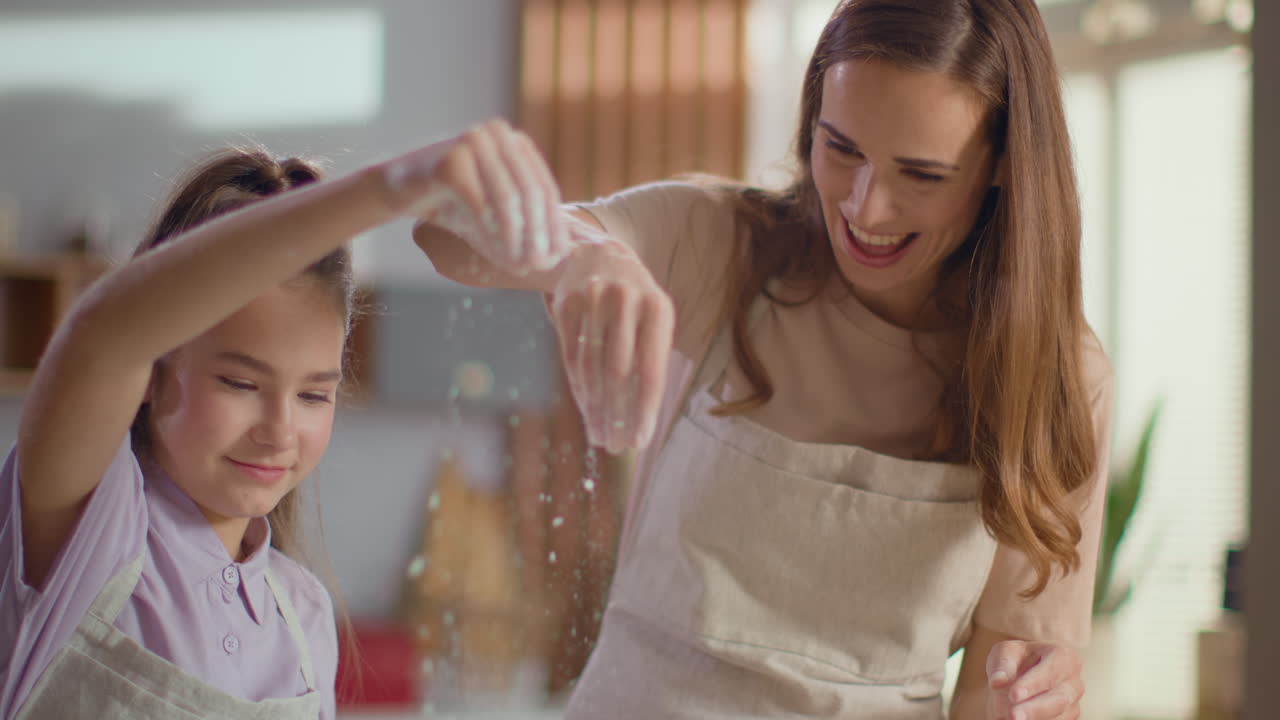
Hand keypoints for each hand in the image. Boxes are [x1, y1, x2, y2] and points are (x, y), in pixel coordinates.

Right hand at [384, 118, 572, 271]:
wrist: (398, 191)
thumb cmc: (452, 203)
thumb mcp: (496, 213)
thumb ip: (526, 225)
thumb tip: (560, 255)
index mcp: (515, 142)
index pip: (545, 188)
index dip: (554, 226)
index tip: (556, 259)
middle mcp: (498, 134)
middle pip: (531, 193)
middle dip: (538, 234)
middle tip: (538, 265)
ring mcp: (474, 142)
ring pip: (509, 198)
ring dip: (516, 237)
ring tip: (519, 263)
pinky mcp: (450, 159)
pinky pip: (480, 202)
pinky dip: (490, 231)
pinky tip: (496, 252)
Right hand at [551, 243, 674, 453]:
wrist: (599, 256)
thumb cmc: (635, 304)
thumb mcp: (653, 322)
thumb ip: (652, 362)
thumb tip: (642, 424)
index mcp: (658, 308)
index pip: (652, 370)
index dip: (644, 411)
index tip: (638, 441)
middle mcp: (627, 301)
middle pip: (620, 374)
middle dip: (618, 415)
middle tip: (615, 446)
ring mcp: (594, 299)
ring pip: (593, 368)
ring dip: (596, 408)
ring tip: (600, 434)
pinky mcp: (567, 303)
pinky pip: (572, 356)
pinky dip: (579, 388)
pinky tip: (586, 409)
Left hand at [985, 640, 1082, 719]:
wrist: (1023, 674)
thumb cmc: (1017, 659)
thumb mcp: (1006, 652)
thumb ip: (1003, 664)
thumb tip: (997, 681)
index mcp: (1063, 656)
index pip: (1051, 670)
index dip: (1034, 684)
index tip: (1014, 695)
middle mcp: (1073, 681)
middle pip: (1060, 698)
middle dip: (1035, 708)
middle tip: (1013, 715)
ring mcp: (1073, 702)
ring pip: (1060, 715)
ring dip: (1036, 719)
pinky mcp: (1068, 718)